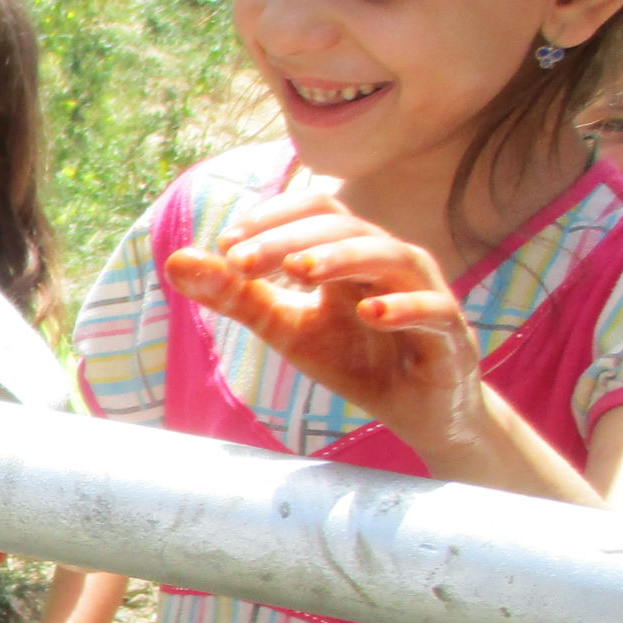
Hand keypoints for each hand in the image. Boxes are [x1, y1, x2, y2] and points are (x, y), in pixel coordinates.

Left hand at [164, 193, 487, 460]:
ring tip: (298, 272)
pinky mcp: (449, 333)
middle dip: (288, 241)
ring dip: (342, 258)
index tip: (226, 247)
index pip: (316, 210)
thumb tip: (173, 260)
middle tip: (240, 262)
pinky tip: (369, 314)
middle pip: (343, 227)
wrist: (417, 412)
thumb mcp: (284, 328)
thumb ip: (235, 296)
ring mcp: (424, 292)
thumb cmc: (356, 360)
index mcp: (351, 253)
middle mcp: (389, 261)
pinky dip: (402, 308)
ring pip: (390, 256)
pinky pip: (433, 310)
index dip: (272, 220)